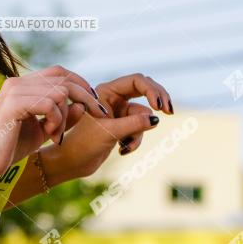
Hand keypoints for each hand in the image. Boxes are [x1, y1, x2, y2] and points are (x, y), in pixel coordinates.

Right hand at [0, 65, 105, 181]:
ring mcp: (14, 90)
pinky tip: (48, 134)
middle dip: (85, 97)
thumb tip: (82, 104)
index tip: (94, 104)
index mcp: (22, 85)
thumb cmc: (10, 147)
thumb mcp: (43, 131)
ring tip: (54, 134)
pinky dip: (55, 121)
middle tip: (96, 116)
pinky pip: (50, 104)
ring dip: (65, 116)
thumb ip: (62, 117)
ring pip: (59, 92)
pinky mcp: (13, 104)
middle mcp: (17, 82)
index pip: (59, 72)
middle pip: (63, 78)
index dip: (80, 83)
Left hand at [45, 73, 173, 179]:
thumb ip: (134, 124)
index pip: (137, 81)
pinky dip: (135, 140)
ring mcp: (118, 112)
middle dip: (157, 101)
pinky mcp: (121, 126)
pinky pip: (139, 129)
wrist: (73, 162)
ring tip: (125, 146)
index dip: (152, 90)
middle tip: (169, 112)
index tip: (160, 107)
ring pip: (143, 116)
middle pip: (145, 91)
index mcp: (106, 91)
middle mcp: (113, 98)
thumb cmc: (84, 144)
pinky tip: (122, 151)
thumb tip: (156, 119)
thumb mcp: (110, 132)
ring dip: (139, 132)